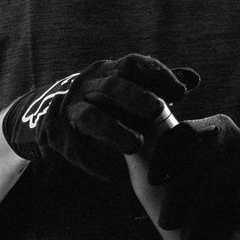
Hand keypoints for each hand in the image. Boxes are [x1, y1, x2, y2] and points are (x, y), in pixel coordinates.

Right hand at [2, 55, 199, 180]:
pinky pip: (76, 149)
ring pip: (92, 117)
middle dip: (136, 98)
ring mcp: (71, 108)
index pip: (134, 64)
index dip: (158, 76)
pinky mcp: (59, 134)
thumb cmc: (98, 104)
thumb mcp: (122, 89)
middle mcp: (89, 85)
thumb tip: (192, 81)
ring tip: (135, 146)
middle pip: (113, 86)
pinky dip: (94, 163)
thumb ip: (153, 86)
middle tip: (158, 112)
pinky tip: (111, 175)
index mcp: (108, 71)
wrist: (47, 117)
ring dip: (115, 132)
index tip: (181, 94)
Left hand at [147, 115, 239, 239]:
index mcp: (216, 128)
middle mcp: (235, 140)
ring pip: (210, 191)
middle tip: (166, 224)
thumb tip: (137, 207)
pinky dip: (215, 231)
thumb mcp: (208, 171)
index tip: (153, 182)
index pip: (182, 134)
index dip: (163, 157)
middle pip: (193, 167)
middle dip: (175, 199)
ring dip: (193, 220)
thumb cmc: (228, 190)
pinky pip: (231, 211)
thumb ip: (180, 176)